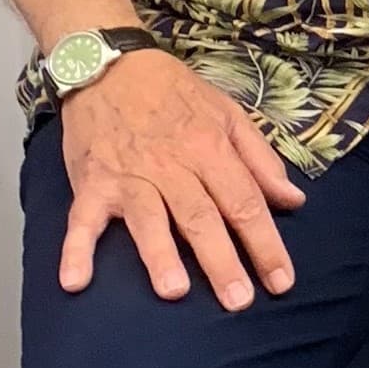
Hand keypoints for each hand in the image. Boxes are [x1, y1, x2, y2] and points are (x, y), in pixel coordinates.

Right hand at [58, 48, 306, 310]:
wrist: (112, 65)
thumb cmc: (176, 93)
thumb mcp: (229, 114)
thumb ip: (261, 159)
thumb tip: (293, 200)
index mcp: (211, 148)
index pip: (245, 202)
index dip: (266, 243)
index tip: (281, 282)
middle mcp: (173, 165)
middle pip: (202, 217)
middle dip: (222, 261)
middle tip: (239, 302)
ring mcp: (130, 176)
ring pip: (149, 219)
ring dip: (159, 255)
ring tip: (174, 291)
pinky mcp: (92, 184)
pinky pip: (82, 221)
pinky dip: (76, 250)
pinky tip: (75, 282)